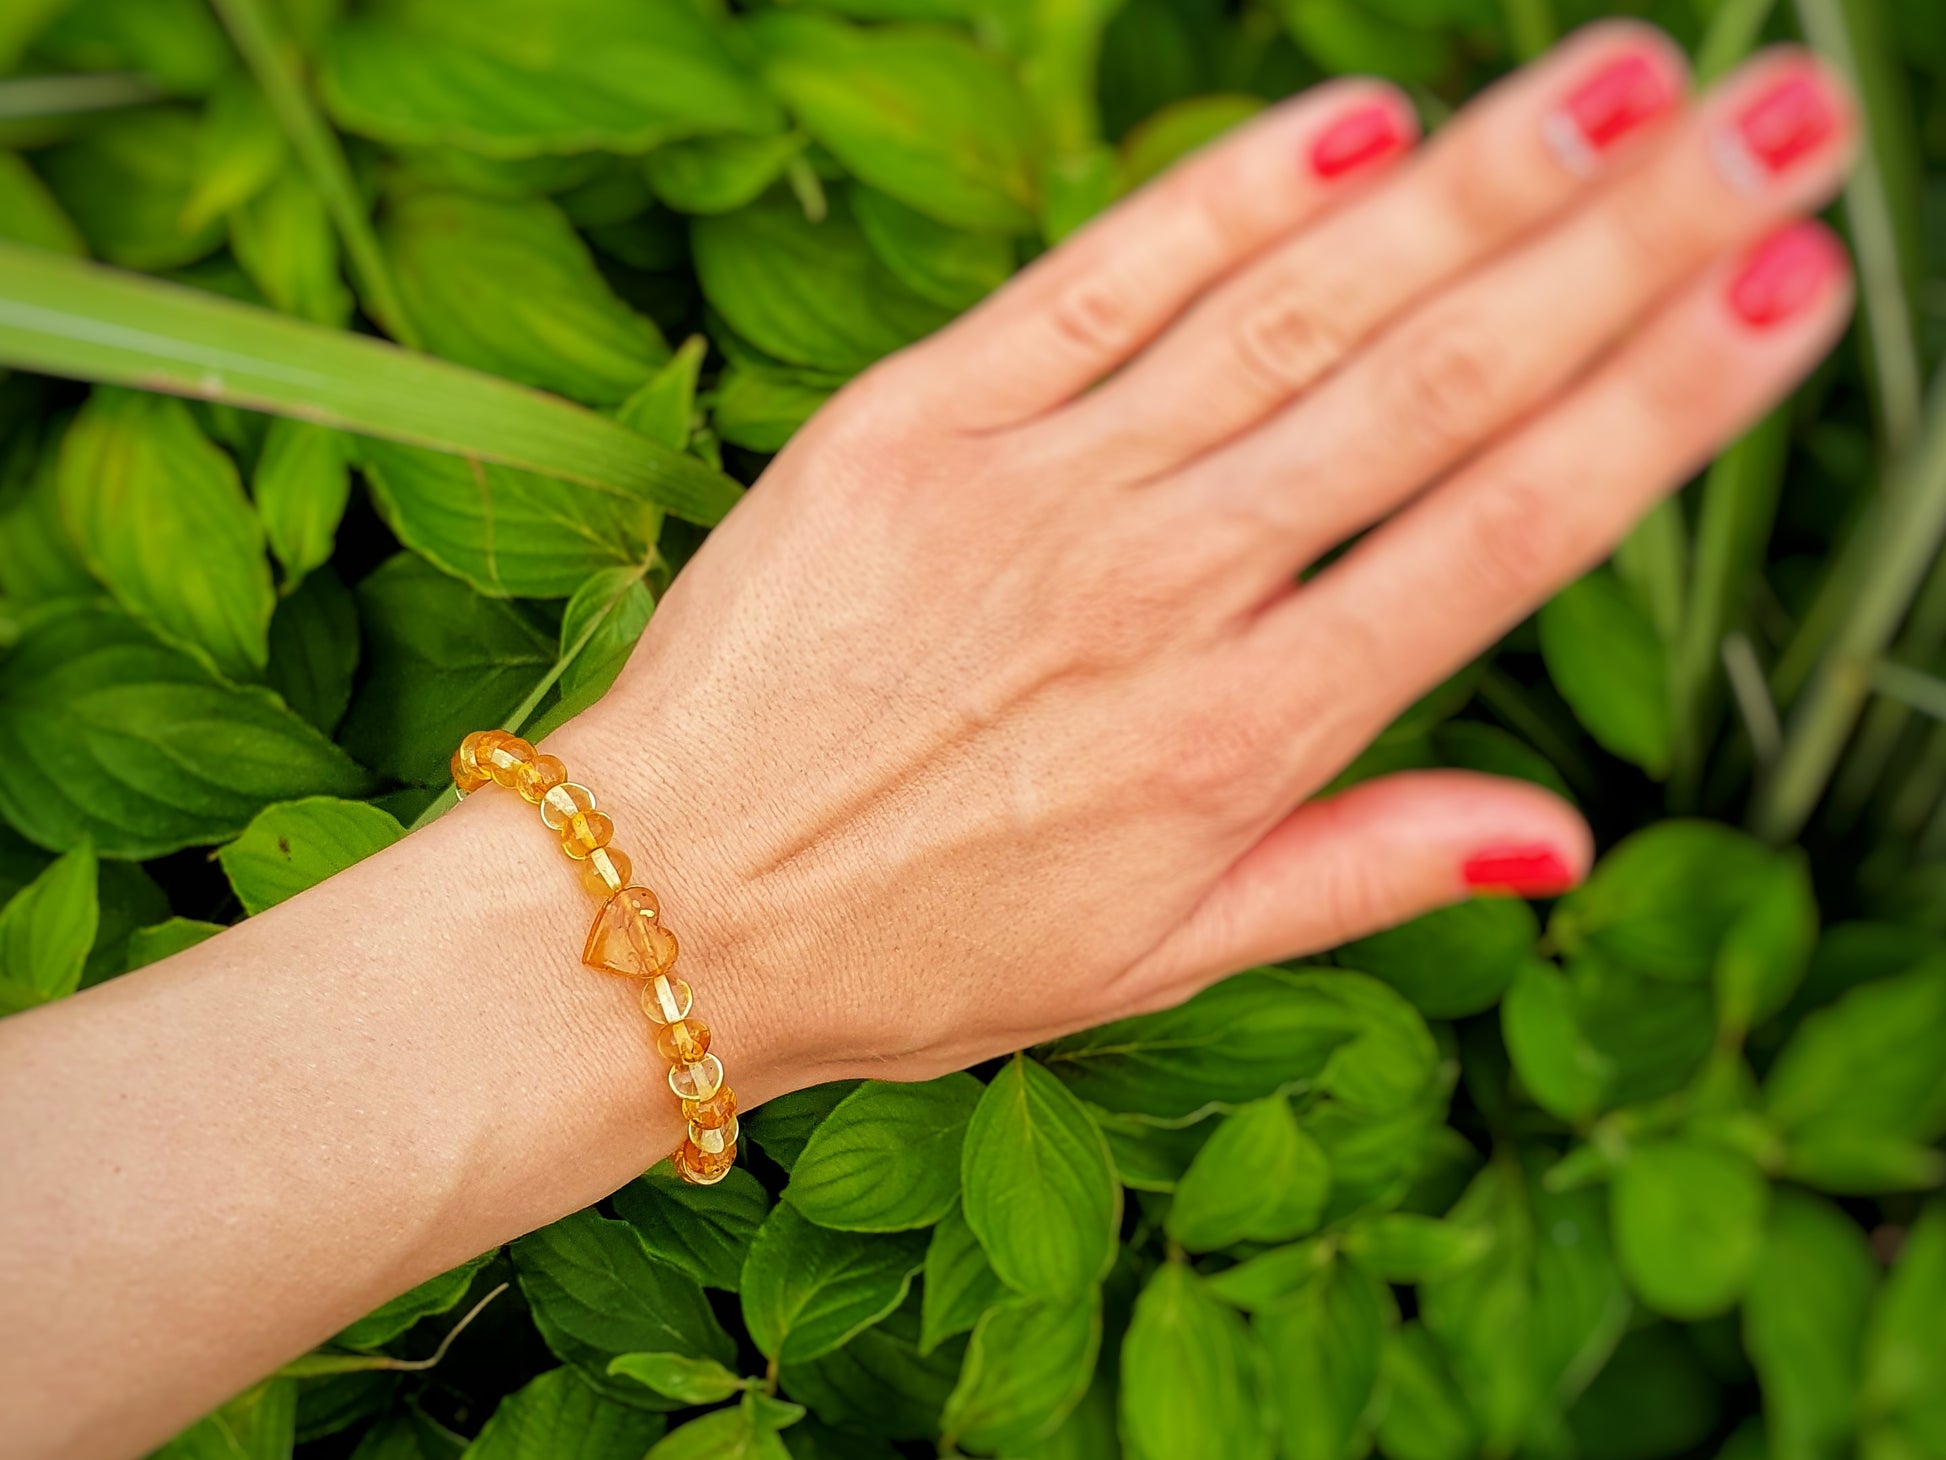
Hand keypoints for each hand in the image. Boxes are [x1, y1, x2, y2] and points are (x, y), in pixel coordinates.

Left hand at [556, 25, 1856, 1100]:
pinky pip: (1094, 281)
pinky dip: (1224, 194)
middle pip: (1434, 385)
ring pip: (1292, 311)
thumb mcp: (1156, 960)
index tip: (1797, 288)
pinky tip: (1355, 114)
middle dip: (1630, 242)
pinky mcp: (911, 422)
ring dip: (1470, 185)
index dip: (1667, 401)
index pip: (1503, 535)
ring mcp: (1033, 493)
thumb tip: (1562, 832)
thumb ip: (1361, 868)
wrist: (661, 904)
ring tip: (1622, 83)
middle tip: (1787, 119)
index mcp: (1238, 742)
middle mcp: (1158, 597)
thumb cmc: (917, 946)